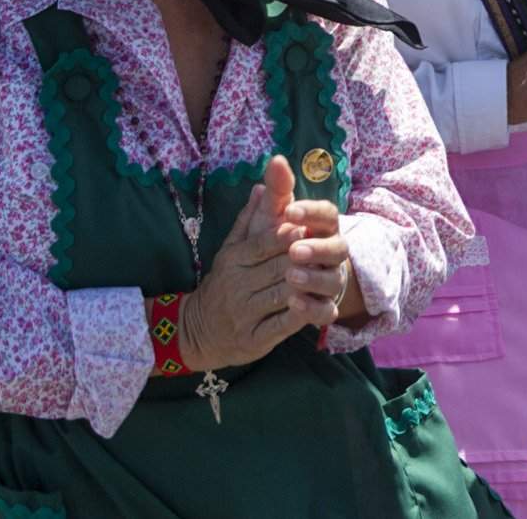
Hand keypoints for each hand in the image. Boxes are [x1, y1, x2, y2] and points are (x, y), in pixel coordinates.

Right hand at [178, 158, 344, 369]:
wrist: (197, 331)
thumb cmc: (223, 282)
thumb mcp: (231, 249)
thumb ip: (249, 219)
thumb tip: (260, 186)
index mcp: (234, 260)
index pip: (262, 244)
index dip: (285, 235)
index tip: (305, 227)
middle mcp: (237, 286)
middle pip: (278, 268)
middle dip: (304, 258)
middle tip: (328, 250)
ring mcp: (244, 314)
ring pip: (282, 295)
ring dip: (308, 285)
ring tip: (328, 275)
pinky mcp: (253, 339)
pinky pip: (281, 326)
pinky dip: (302, 315)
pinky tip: (319, 306)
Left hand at [276, 185, 359, 323]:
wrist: (270, 287)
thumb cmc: (276, 246)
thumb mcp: (271, 219)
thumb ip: (276, 191)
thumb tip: (275, 159)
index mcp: (322, 227)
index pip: (326, 214)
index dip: (311, 212)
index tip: (290, 211)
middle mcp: (332, 253)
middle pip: (336, 248)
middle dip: (316, 249)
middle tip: (294, 249)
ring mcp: (330, 281)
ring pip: (332, 280)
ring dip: (313, 278)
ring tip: (290, 275)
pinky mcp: (324, 308)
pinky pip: (325, 310)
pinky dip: (312, 307)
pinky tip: (292, 302)